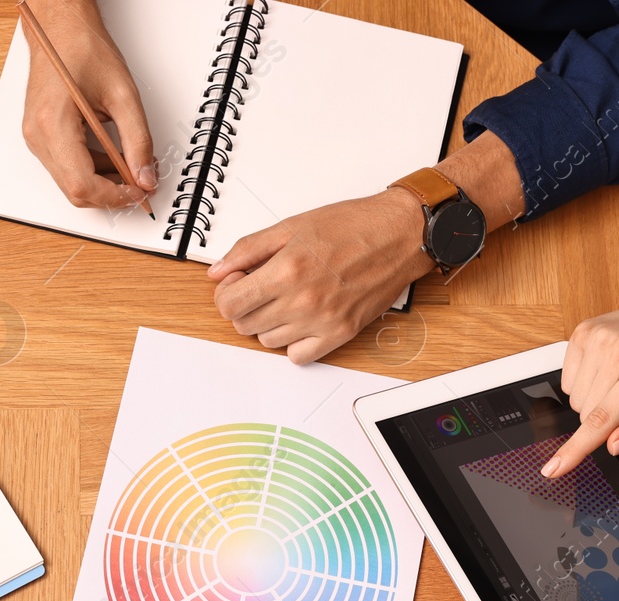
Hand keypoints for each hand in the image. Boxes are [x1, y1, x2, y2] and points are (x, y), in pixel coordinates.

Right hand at [20, 0, 155, 209]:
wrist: (59, 29)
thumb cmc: (83, 49)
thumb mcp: (123, 94)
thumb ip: (138, 140)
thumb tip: (144, 175)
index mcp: (52, 124)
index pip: (81, 184)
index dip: (113, 196)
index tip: (138, 192)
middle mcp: (37, 136)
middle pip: (75, 190)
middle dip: (111, 192)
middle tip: (140, 181)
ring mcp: (36, 138)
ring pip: (71, 182)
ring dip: (103, 181)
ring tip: (130, 163)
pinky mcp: (40, 137)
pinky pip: (67, 167)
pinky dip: (92, 169)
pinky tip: (112, 156)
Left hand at [208, 189, 431, 363]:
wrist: (400, 235)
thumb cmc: (353, 226)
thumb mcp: (291, 226)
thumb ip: (249, 250)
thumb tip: (218, 271)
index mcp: (287, 270)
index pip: (229, 305)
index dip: (226, 294)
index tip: (237, 283)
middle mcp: (303, 300)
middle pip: (245, 325)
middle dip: (246, 306)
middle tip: (262, 287)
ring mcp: (322, 321)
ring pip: (268, 341)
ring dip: (269, 323)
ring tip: (287, 298)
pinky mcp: (340, 334)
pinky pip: (298, 356)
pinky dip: (294, 342)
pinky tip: (301, 319)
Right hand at [541, 251, 618, 478]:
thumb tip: (614, 445)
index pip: (602, 419)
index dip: (575, 449)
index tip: (553, 469)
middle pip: (586, 413)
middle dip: (605, 418)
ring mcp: (597, 338)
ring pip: (575, 399)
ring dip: (594, 400)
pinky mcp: (583, 332)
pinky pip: (567, 379)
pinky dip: (585, 382)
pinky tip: (607, 368)